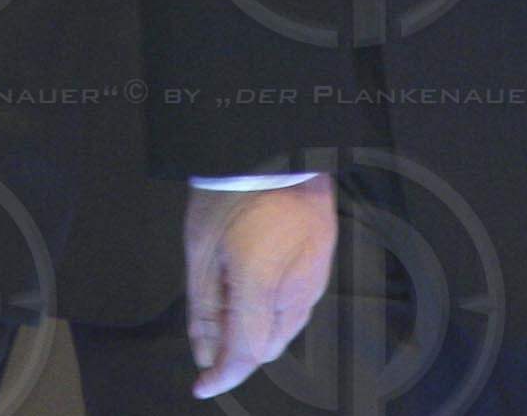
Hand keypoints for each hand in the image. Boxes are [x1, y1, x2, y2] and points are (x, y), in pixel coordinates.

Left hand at [185, 172, 334, 397]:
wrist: (272, 141)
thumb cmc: (231, 186)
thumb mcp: (200, 247)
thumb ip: (204, 307)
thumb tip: (204, 353)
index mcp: (261, 278)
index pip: (246, 351)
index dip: (222, 374)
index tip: (203, 384)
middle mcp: (298, 284)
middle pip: (267, 344)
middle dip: (237, 342)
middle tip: (212, 309)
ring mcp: (318, 274)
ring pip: (285, 325)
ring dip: (257, 321)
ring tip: (233, 277)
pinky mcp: (327, 261)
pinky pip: (299, 300)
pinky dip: (275, 300)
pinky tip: (256, 268)